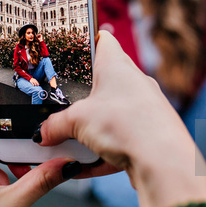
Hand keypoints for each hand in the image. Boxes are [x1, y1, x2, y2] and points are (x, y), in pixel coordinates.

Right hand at [35, 31, 205, 206]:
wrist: (164, 163)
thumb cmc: (128, 125)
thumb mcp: (77, 121)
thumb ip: (55, 125)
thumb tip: (42, 133)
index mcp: (117, 65)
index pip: (102, 40)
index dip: (86, 40)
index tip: (70, 47)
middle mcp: (134, 83)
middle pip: (103, 82)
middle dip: (81, 96)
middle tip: (60, 104)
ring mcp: (143, 109)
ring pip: (109, 115)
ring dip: (89, 128)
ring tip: (68, 142)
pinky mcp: (148, 135)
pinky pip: (117, 141)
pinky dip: (99, 152)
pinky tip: (81, 166)